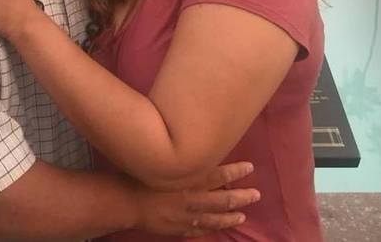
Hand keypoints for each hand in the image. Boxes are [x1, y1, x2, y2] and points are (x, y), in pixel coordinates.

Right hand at [133, 162, 259, 236]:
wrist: (125, 201)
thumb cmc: (141, 174)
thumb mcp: (163, 161)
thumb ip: (181, 159)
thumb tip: (197, 149)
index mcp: (188, 179)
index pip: (218, 174)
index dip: (236, 171)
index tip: (250, 167)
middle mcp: (191, 198)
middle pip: (223, 199)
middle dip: (241, 197)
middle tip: (256, 194)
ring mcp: (186, 217)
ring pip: (214, 219)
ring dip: (230, 217)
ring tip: (242, 215)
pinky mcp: (177, 229)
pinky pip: (197, 231)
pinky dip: (209, 229)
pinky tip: (215, 228)